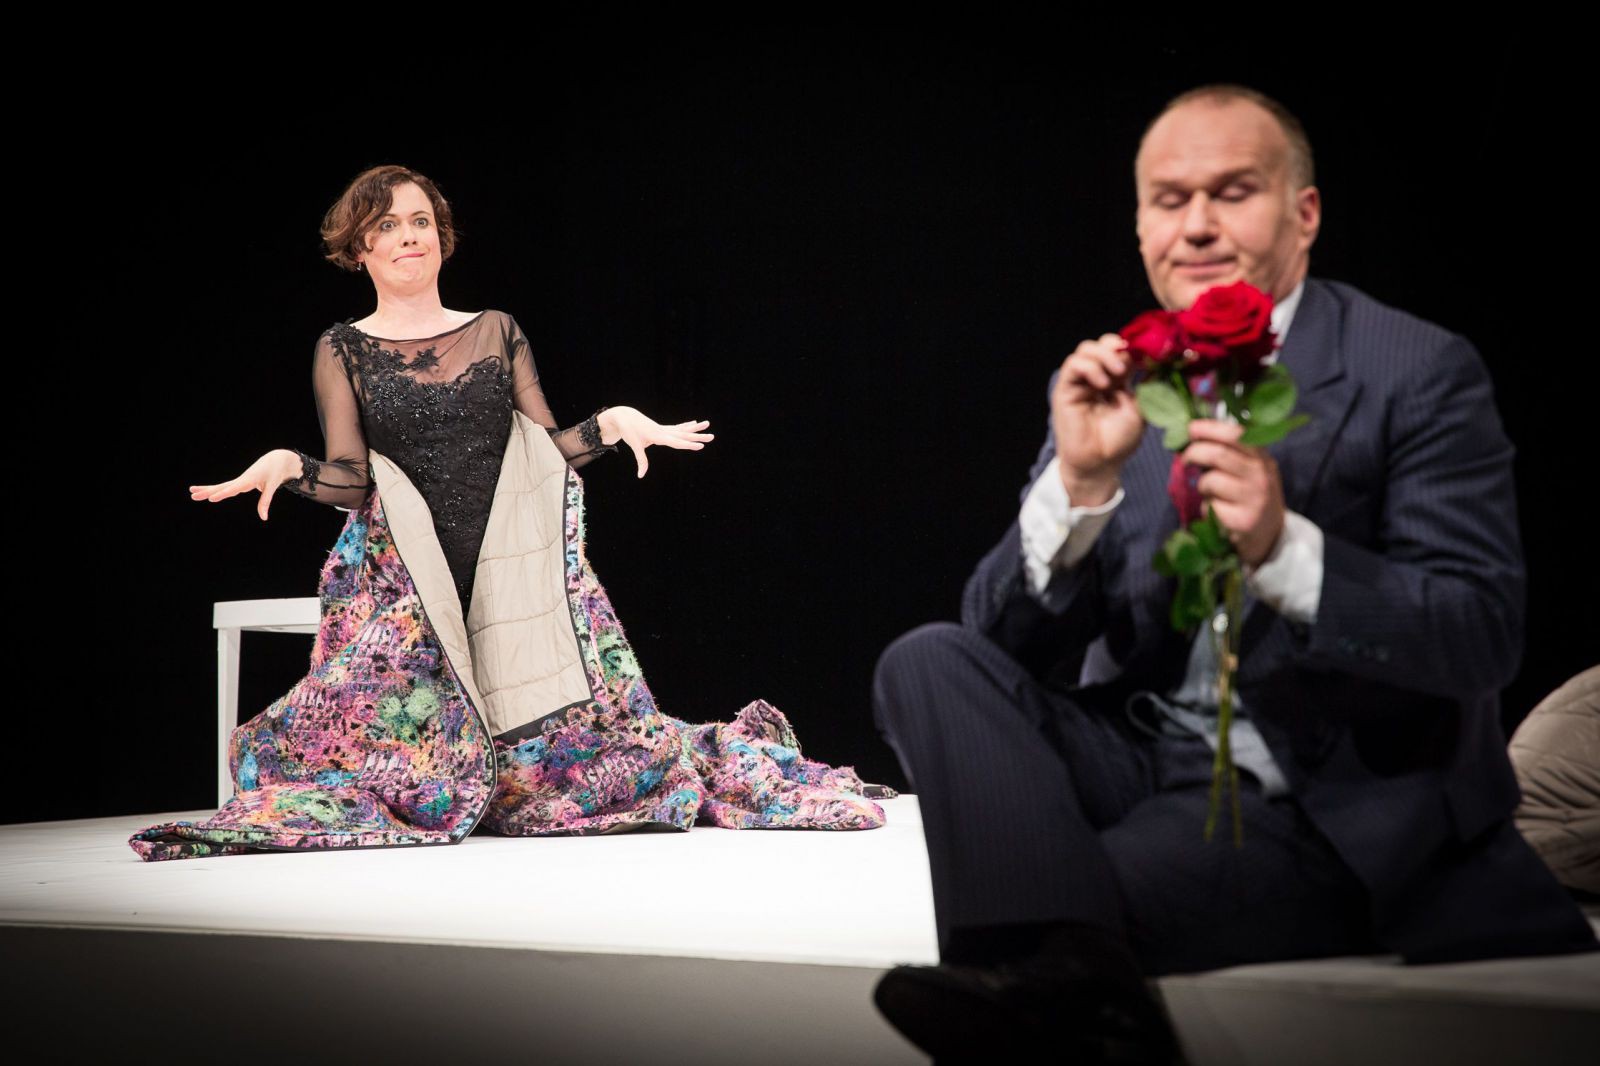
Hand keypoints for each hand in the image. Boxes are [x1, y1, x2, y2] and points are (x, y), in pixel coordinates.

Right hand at [189, 449, 299, 520]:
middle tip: (192, 496)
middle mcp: (241, 479)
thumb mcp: (272, 486)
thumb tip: (263, 518)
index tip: (211, 499)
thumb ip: (266, 501)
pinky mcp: (240, 482)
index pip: (233, 488)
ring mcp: (239, 480)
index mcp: (249, 479)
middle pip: (222, 487)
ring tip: (191, 492)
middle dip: (207, 492)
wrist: (276, 460)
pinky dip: (215, 490)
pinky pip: (225, 487)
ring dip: (207, 489)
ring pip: (221, 486)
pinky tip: (206, 494)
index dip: (223, 494)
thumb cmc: (274, 472)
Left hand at [598, 407, 713, 478]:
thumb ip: (641, 460)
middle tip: (712, 437)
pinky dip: (686, 425)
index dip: (689, 445)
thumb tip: (641, 476)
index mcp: (658, 436)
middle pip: (684, 435)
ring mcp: (663, 428)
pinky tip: (694, 422)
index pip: (677, 442)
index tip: (701, 446)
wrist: (624, 416)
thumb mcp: (634, 446)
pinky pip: (677, 427)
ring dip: (695, 428)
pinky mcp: (662, 428)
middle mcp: (663, 431)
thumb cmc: (629, 431)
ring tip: (707, 424)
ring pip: (683, 429)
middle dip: (698, 436)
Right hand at [1051, 333, 1145, 504]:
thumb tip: (1161, 361)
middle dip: (1117, 347)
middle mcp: (1096, 376)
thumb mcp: (1142, 408)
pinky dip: (1090, 367)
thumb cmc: (1119, 440)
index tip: (1147, 354)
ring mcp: (1080, 382)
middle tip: (1130, 362)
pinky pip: (1073, 365)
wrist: (1100, 464)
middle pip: (1102, 344)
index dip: (1132, 347)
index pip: (1120, 350)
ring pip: (1086, 349)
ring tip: (1118, 372)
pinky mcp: (1065, 389)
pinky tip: (1103, 383)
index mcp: (1115, 379)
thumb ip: (1147, 384)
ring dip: (1104, 355)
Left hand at [1181, 420, 1284, 566]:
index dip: (1209, 428)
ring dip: (1201, 486)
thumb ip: (1229, 451)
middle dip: (1194, 453)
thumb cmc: (1251, 495)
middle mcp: (1260, 476)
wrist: (1269, 533)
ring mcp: (1253, 499)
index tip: (1190, 428)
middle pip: (1218, 455)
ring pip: (1210, 481)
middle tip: (1185, 459)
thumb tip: (1194, 434)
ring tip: (1210, 492)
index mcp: (1262, 458)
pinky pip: (1208, 506)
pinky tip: (1217, 511)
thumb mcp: (1250, 469)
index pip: (1236, 434)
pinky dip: (1205, 507)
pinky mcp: (1241, 521)